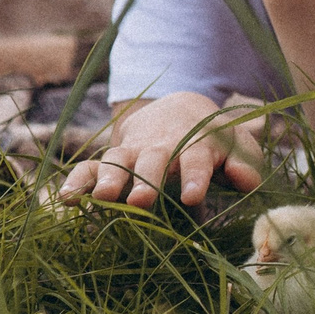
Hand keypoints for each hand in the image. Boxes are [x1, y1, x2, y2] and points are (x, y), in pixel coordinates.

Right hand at [60, 90, 262, 209]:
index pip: (197, 157)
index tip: (193, 197)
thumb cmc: (213, 139)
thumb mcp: (235, 146)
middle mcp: (161, 146)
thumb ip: (244, 163)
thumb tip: (248, 181)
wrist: (178, 110)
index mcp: (197, 142)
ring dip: (109, 178)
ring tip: (101, 198)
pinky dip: (77, 181)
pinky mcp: (111, 160)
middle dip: (145, 179)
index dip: (195, 176)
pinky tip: (66, 199)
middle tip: (140, 202)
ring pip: (118, 161)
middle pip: (153, 160)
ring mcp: (132, 151)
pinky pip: (90, 168)